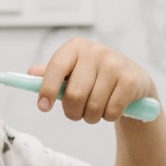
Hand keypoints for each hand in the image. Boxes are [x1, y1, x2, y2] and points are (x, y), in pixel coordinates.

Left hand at [29, 38, 158, 123]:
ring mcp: (115, 64)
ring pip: (93, 107)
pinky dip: (108, 117)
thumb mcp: (73, 72)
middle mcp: (96, 51)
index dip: (47, 89)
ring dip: (91, 117)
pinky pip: (111, 112)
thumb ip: (52, 74)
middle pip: (74, 95)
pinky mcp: (131, 80)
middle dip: (73, 112)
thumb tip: (31, 74)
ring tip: (96, 109)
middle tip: (77, 113)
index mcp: (75, 47)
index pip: (56, 68)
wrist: (133, 80)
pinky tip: (112, 107)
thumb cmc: (95, 77)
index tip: (43, 107)